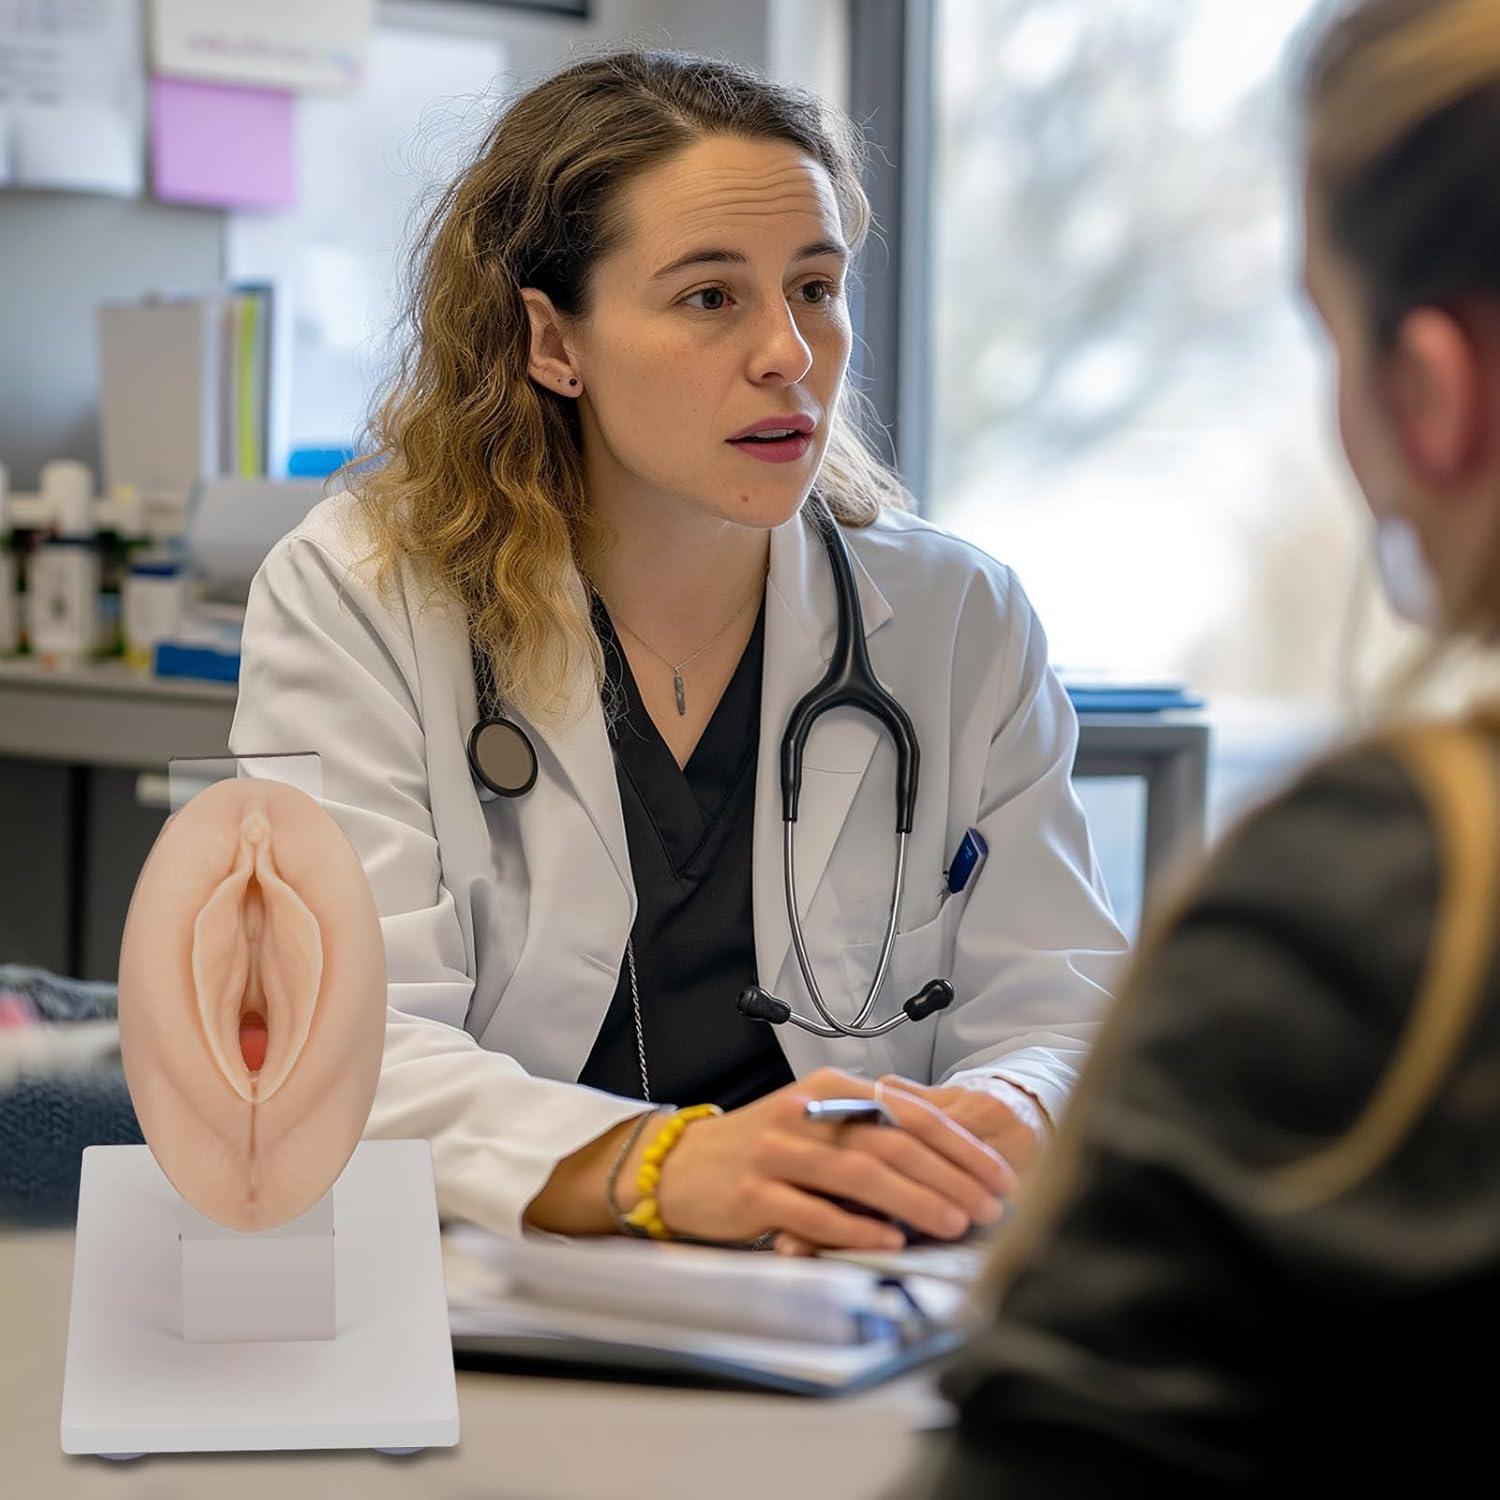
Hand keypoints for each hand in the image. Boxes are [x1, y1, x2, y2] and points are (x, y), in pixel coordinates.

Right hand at [645, 1067, 1015, 1250]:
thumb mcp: (817, 1125)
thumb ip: (869, 1136)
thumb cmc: (761, 1149)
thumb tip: (946, 1168)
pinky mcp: (751, 1193)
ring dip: (913, 1200)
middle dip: (950, 1177)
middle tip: (989, 1208)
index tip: (998, 1178)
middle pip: (891, 1142)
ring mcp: (776, 1153)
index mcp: (830, 1090)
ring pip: (858, 1174)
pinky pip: (811, 1212)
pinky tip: (887, 1242)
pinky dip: (853, 1228)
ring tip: (952, 1224)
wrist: (677, 1164)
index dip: (960, 1147)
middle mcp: (805, 1114)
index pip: (909, 1113)